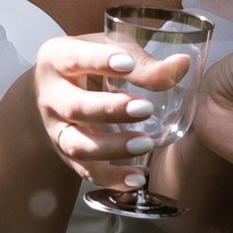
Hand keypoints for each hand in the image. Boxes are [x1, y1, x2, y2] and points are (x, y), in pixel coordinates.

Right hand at [30, 31, 187, 183]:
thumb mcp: (110, 53)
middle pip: (75, 107)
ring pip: (77, 144)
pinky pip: (86, 171)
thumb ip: (144, 62)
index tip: (127, 63)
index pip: (75, 58)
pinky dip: (112, 178)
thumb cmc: (91, 64)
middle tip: (145, 108)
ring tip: (145, 144)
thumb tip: (181, 65)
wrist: (57, 91)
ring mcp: (56, 129)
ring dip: (112, 147)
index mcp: (57, 59)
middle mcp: (50, 96)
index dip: (99, 61)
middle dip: (110, 109)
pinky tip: (137, 179)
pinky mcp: (67, 154)